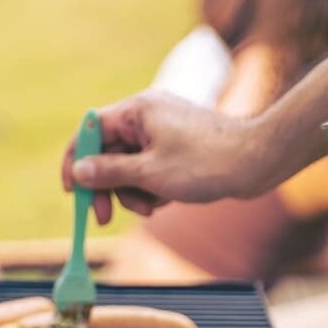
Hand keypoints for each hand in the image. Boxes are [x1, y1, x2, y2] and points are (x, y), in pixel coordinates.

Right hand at [61, 91, 271, 223]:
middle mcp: (147, 115)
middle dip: (107, 187)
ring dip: (132, 192)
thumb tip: (79, 171)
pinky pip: (149, 170)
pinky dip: (152, 188)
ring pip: (129, 166)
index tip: (71, 190)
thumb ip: (109, 173)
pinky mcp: (176, 148)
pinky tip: (167, 201)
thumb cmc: (205, 163)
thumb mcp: (149, 173)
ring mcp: (162, 131)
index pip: (90, 130)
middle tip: (102, 217)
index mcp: (137, 110)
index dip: (76, 160)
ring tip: (151, 207)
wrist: (255, 162)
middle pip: (108, 153)